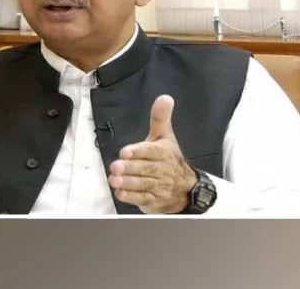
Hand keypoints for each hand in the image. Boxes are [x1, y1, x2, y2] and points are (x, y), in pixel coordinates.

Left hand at [108, 95, 197, 213]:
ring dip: (128, 182)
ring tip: (114, 179)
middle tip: (115, 166)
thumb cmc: (170, 159)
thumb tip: (165, 97)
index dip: (138, 151)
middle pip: (145, 168)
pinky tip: (120, 193)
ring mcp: (159, 186)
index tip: (125, 151)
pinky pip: (143, 199)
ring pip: (143, 184)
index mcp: (165, 152)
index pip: (152, 151)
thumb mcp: (166, 137)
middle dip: (130, 167)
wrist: (185, 189)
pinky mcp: (154, 201)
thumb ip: (160, 118)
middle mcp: (163, 169)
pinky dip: (132, 197)